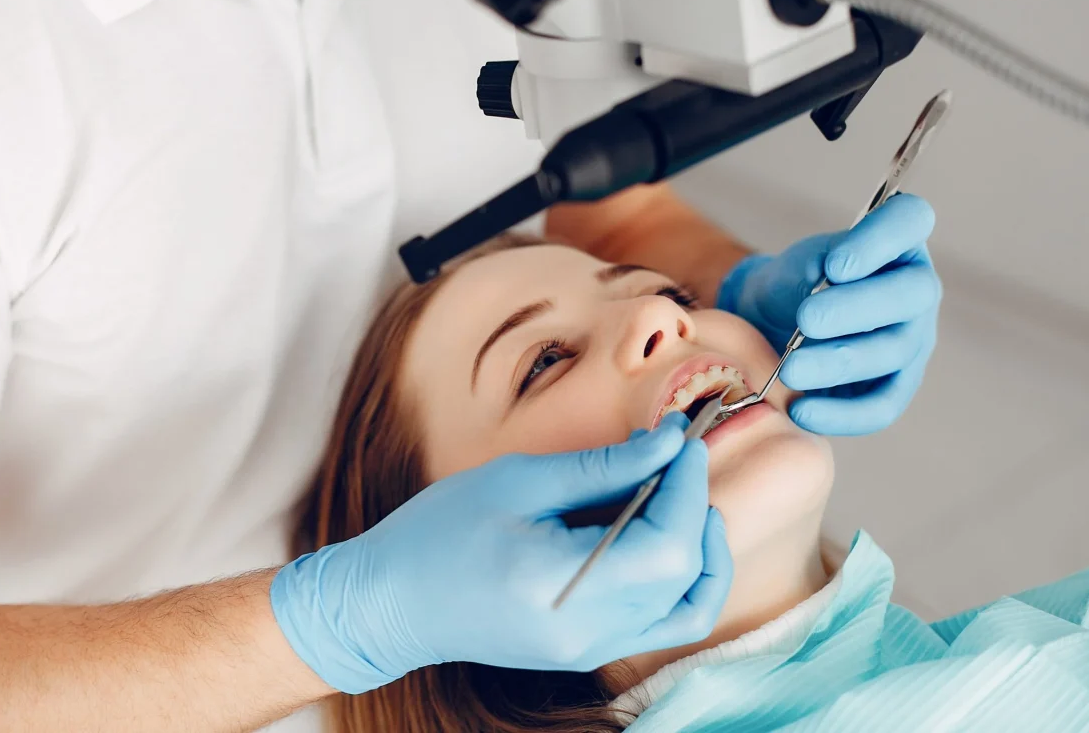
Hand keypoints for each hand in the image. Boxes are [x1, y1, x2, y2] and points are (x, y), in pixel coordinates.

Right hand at [270, 414, 731, 693]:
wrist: (390, 602)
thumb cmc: (438, 534)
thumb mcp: (518, 480)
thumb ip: (603, 467)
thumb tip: (668, 445)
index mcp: (564, 586)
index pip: (667, 546)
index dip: (688, 487)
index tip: (684, 439)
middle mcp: (589, 632)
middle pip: (683, 573)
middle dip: (694, 504)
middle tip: (674, 453)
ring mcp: (592, 649)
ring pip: (688, 605)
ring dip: (697, 545)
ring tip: (675, 494)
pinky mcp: (590, 650)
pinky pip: (664, 622)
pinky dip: (682, 578)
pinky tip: (663, 534)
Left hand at [717, 193, 940, 435]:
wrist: (774, 323)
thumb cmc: (795, 284)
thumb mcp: (798, 264)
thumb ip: (816, 270)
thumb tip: (826, 296)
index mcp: (897, 242)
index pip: (911, 220)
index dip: (881, 239)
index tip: (836, 264)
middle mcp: (916, 288)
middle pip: (910, 295)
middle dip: (857, 309)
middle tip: (807, 319)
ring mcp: (913, 339)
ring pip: (891, 353)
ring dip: (838, 363)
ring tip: (791, 369)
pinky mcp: (896, 385)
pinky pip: (880, 407)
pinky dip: (842, 414)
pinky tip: (801, 410)